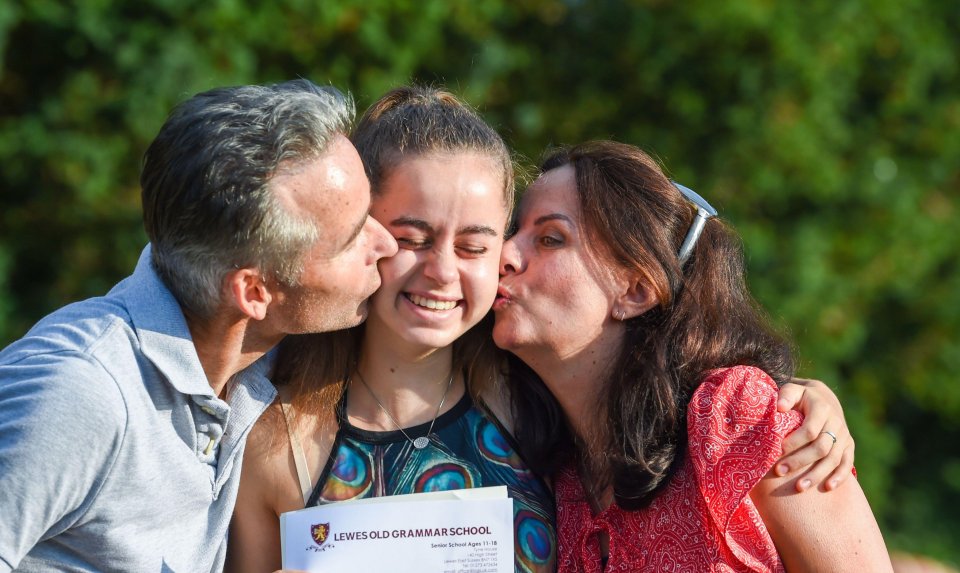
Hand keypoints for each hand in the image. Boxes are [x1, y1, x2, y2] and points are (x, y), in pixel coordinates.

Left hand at [774, 377, 853, 491]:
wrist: (823, 398)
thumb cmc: (800, 397)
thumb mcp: (793, 390)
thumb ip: (786, 395)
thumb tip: (779, 407)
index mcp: (822, 408)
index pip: (810, 430)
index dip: (794, 442)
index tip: (777, 451)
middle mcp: (836, 423)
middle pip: (821, 447)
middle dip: (800, 461)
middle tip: (779, 471)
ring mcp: (844, 435)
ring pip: (833, 459)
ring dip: (816, 474)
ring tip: (799, 487)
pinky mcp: (848, 446)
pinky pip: (846, 463)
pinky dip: (839, 477)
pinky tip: (827, 488)